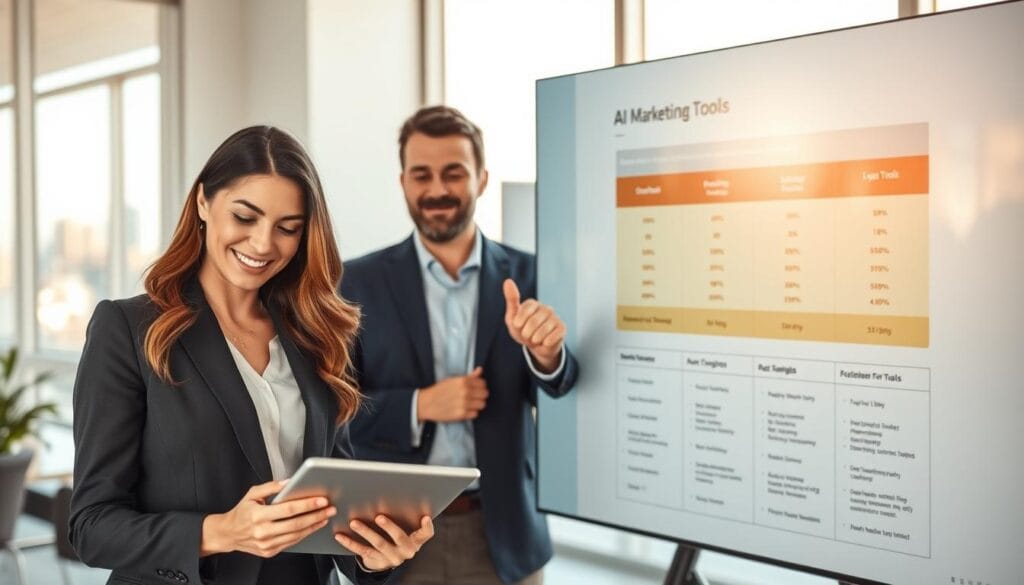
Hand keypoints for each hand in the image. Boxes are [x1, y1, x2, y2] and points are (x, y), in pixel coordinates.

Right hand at [200, 480, 335, 557]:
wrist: (228, 534)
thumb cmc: (241, 512)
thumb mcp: (252, 494)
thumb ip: (271, 487)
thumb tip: (289, 481)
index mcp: (258, 515)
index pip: (288, 509)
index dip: (307, 504)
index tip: (321, 499)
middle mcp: (262, 531)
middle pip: (296, 524)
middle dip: (316, 515)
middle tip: (330, 508)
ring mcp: (266, 544)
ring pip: (296, 535)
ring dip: (313, 525)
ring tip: (325, 516)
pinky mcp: (269, 551)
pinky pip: (291, 542)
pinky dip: (304, 534)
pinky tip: (313, 525)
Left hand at [335, 514, 433, 571]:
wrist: (388, 559)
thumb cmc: (398, 536)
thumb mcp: (408, 529)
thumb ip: (407, 516)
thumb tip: (398, 493)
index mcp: (416, 540)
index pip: (426, 534)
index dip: (427, 526)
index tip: (425, 517)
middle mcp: (406, 550)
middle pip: (399, 538)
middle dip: (389, 527)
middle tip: (379, 516)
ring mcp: (391, 557)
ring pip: (378, 544)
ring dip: (365, 532)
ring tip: (354, 522)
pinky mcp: (376, 561)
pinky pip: (362, 551)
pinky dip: (350, 543)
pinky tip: (341, 535)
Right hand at [416, 367, 488, 421]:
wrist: (426, 403)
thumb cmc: (439, 390)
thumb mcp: (453, 379)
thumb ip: (469, 376)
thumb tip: (480, 369)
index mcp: (463, 381)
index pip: (483, 383)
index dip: (480, 386)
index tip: (476, 389)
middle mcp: (465, 392)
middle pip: (485, 394)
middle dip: (481, 395)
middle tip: (474, 397)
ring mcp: (464, 404)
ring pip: (482, 404)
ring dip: (477, 404)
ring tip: (470, 404)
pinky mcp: (461, 414)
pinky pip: (476, 414)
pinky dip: (472, 412)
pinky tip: (465, 409)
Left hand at [503, 279, 564, 373]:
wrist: (535, 346)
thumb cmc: (522, 330)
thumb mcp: (512, 318)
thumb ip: (511, 299)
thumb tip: (508, 281)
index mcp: (533, 304)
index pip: (526, 309)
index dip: (519, 320)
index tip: (517, 326)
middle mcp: (546, 308)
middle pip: (534, 321)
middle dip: (526, 333)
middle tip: (526, 335)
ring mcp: (555, 317)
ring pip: (544, 329)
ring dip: (535, 339)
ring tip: (534, 339)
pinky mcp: (562, 327)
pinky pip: (554, 335)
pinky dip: (547, 342)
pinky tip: (545, 342)